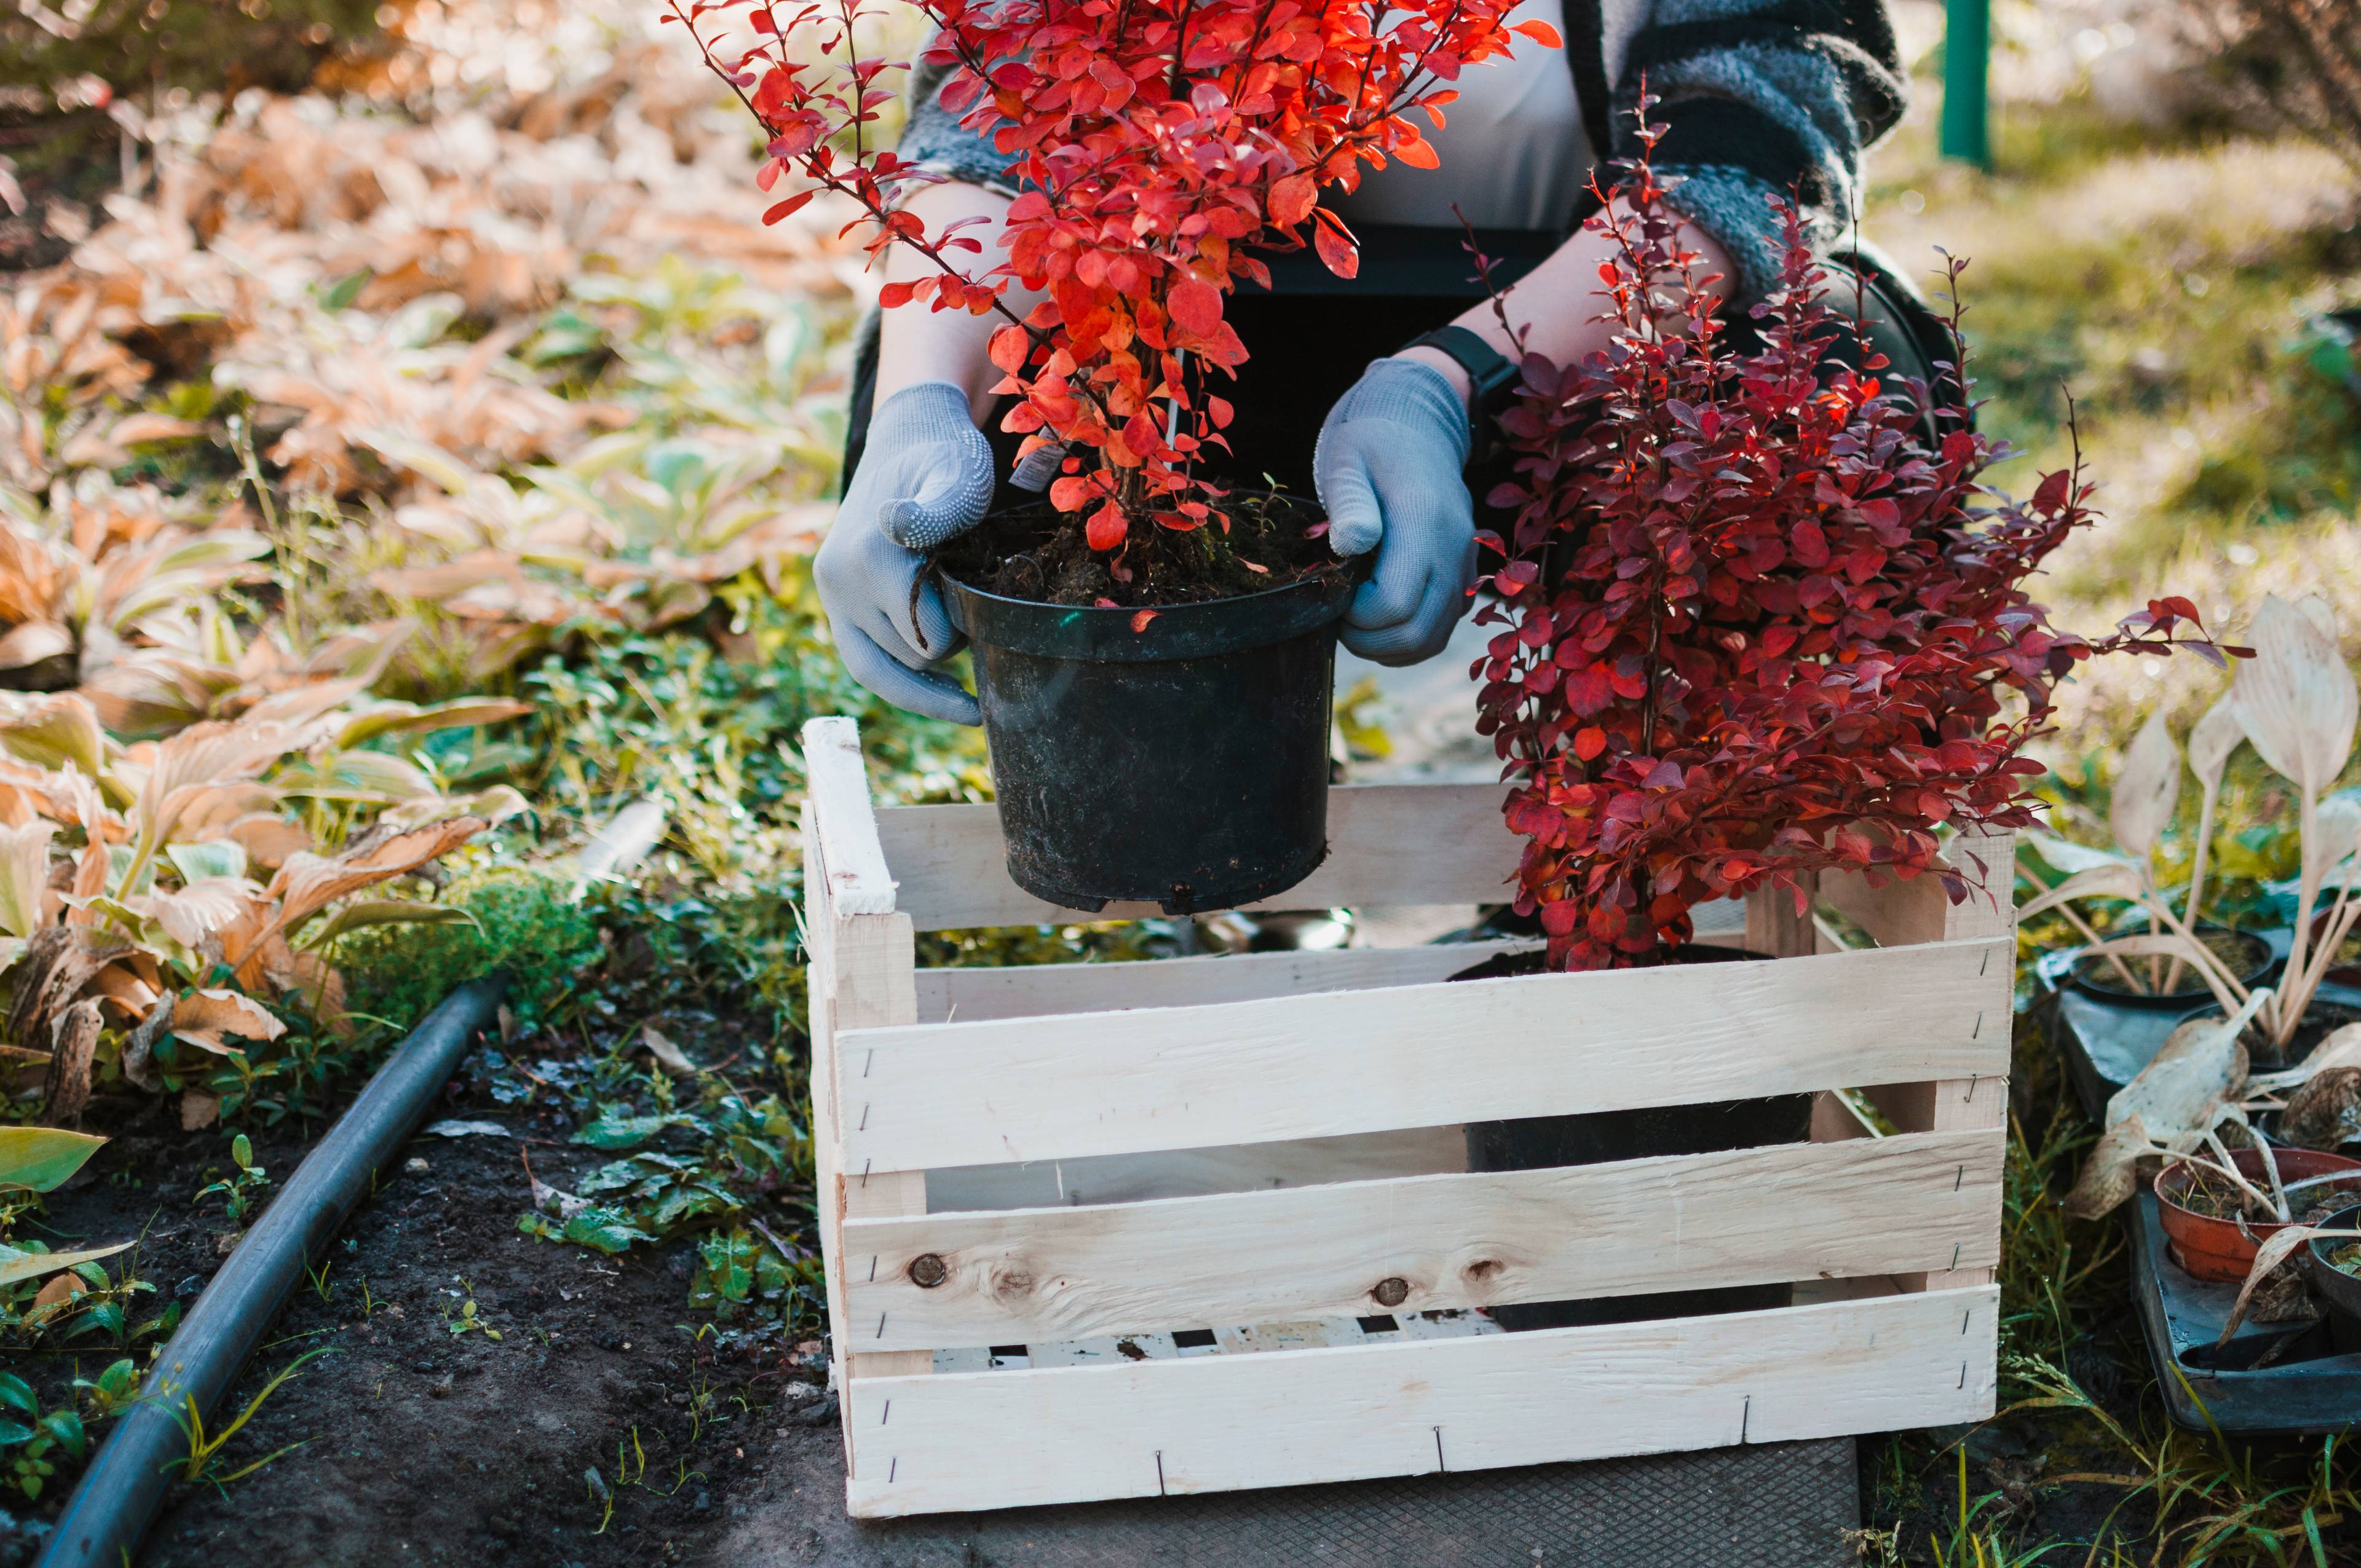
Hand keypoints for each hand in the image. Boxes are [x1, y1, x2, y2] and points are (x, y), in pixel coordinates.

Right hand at [815, 382, 995, 724]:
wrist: (909, 438)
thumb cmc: (946, 457)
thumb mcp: (957, 473)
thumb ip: (939, 506)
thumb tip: (899, 527)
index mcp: (868, 555)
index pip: (930, 639)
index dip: (966, 628)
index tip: (990, 606)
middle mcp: (838, 581)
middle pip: (911, 658)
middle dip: (949, 641)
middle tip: (973, 599)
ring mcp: (832, 596)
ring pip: (891, 668)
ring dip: (930, 659)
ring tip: (959, 624)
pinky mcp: (836, 605)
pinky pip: (867, 667)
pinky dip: (907, 688)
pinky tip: (950, 697)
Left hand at [1312, 358, 1476, 665]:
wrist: (1419, 425)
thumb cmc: (1372, 441)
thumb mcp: (1348, 459)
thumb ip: (1350, 501)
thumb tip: (1353, 544)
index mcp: (1424, 520)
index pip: (1395, 604)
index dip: (1355, 618)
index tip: (1332, 596)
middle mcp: (1453, 547)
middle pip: (1418, 633)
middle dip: (1368, 641)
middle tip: (1337, 617)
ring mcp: (1464, 564)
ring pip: (1433, 639)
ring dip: (1388, 646)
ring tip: (1354, 619)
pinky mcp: (1463, 576)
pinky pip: (1441, 628)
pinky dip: (1408, 638)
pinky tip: (1378, 618)